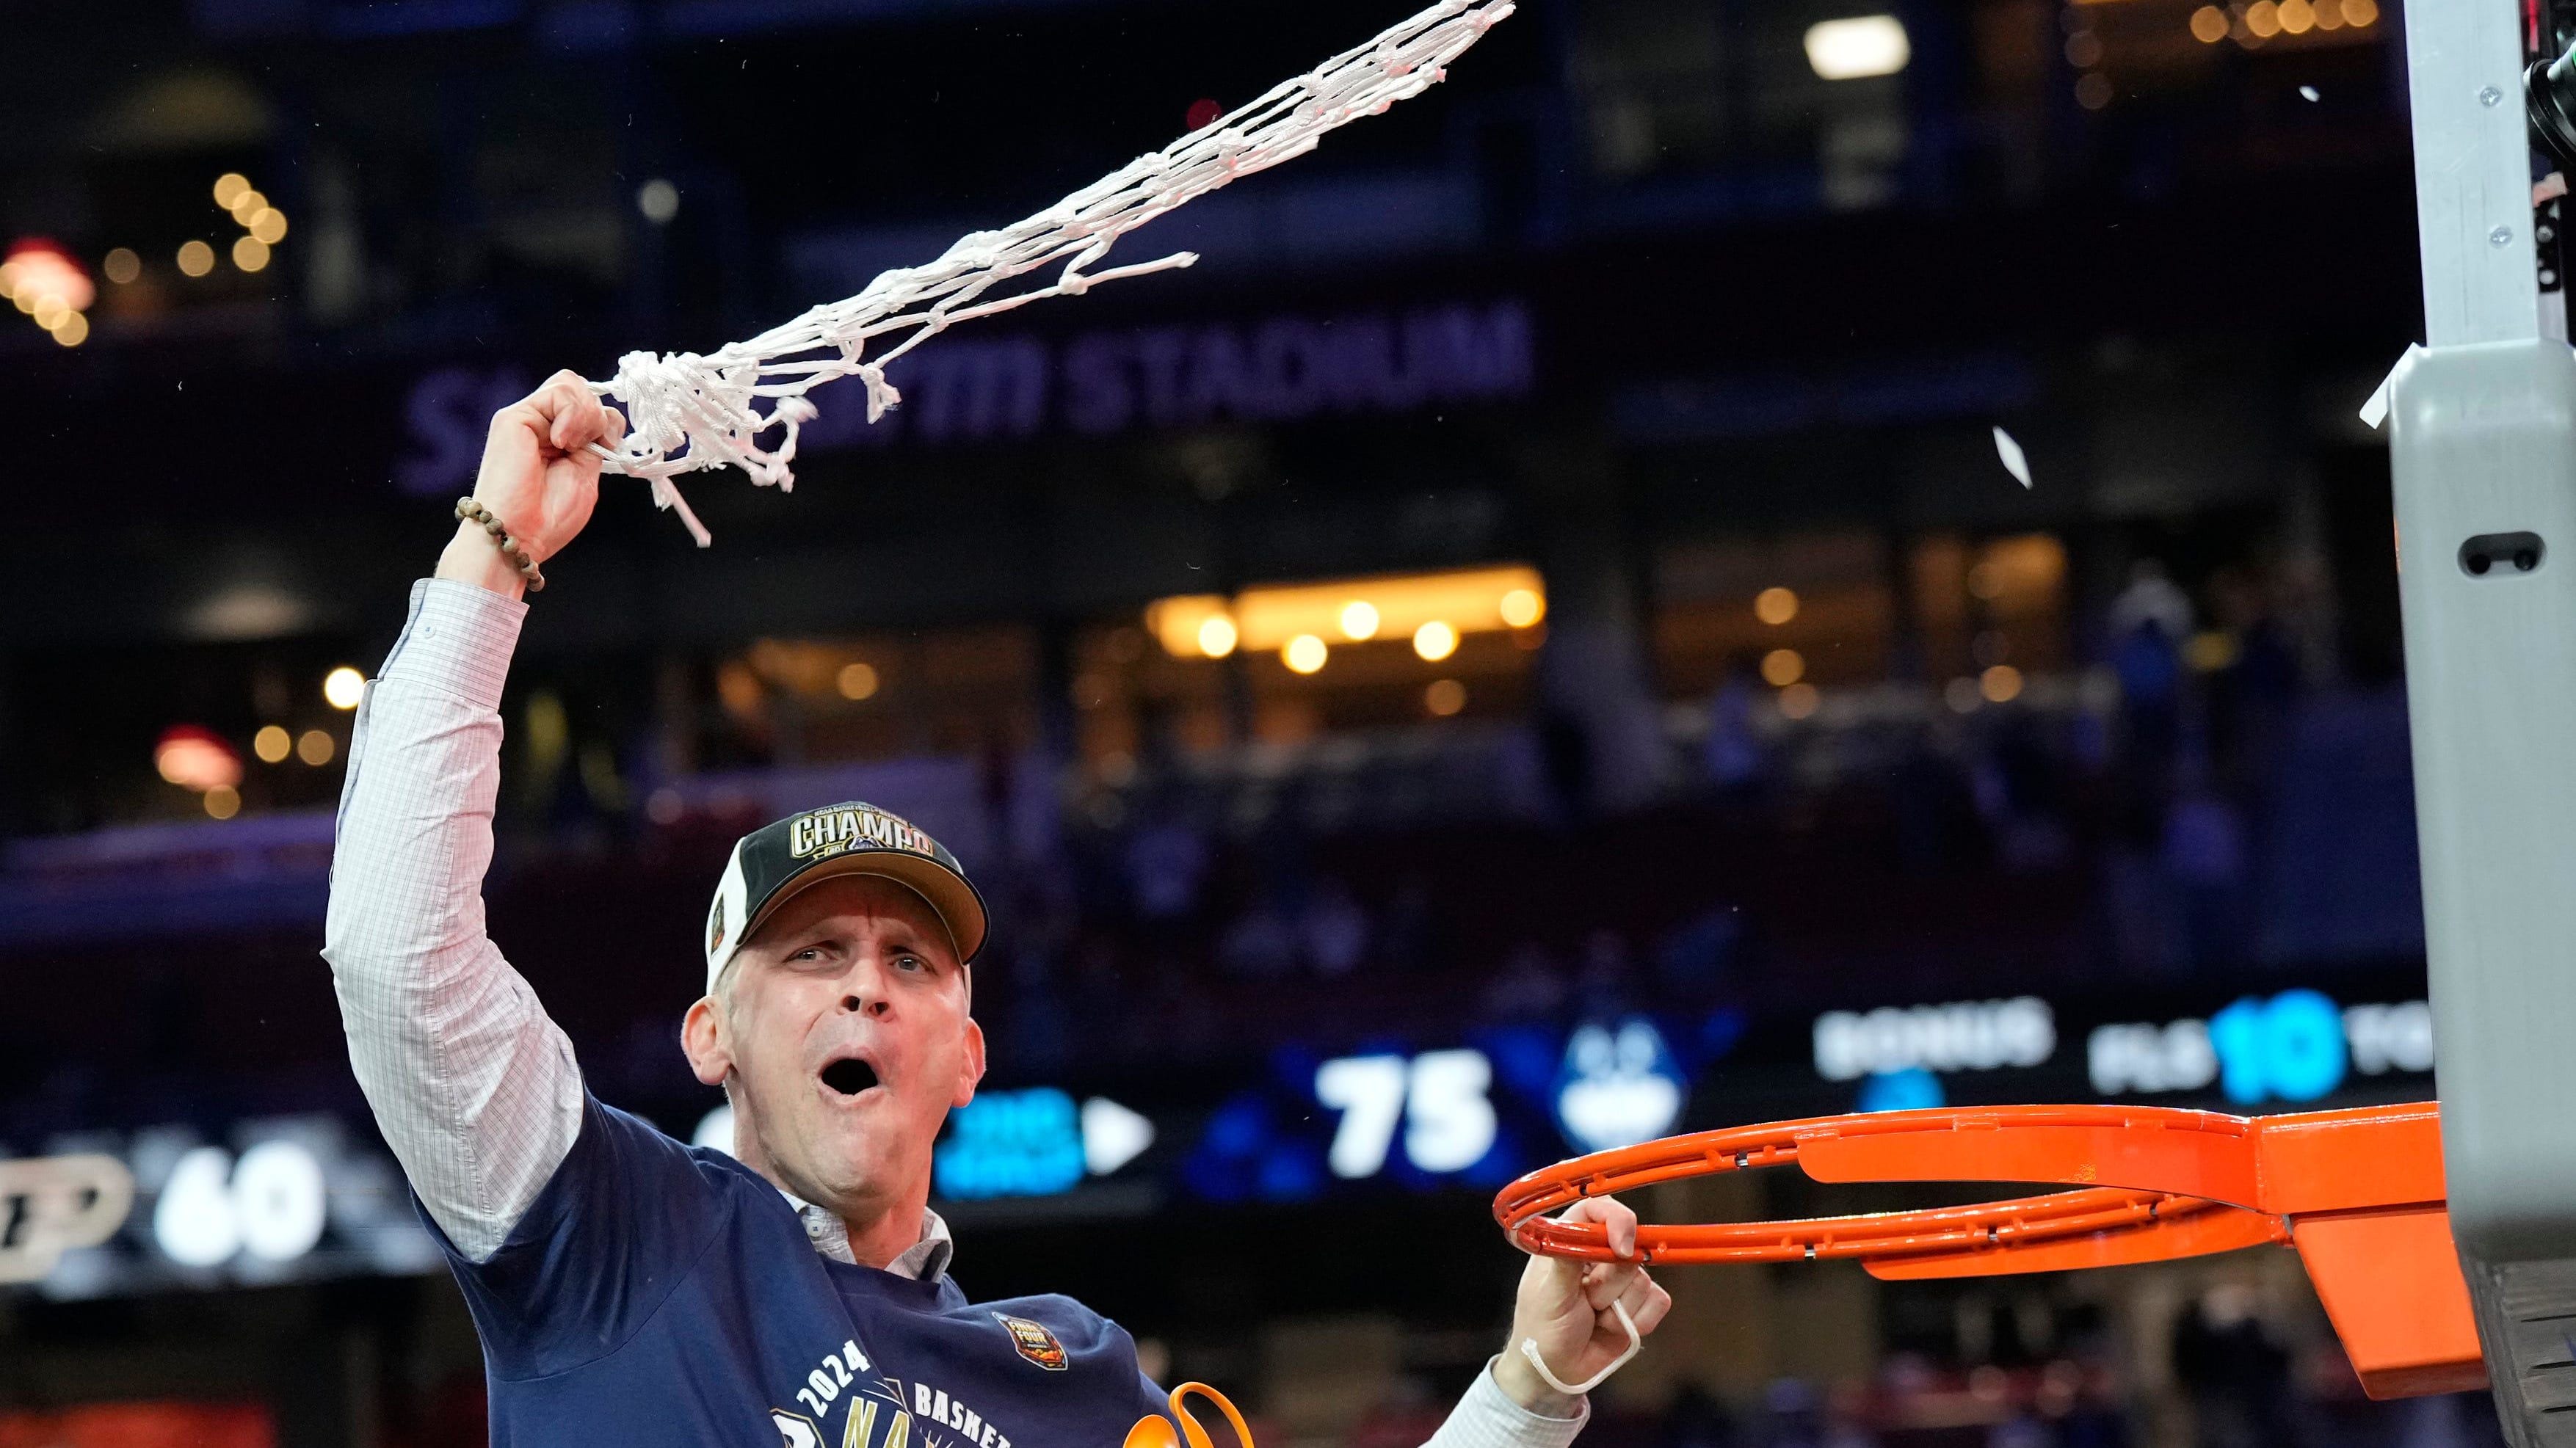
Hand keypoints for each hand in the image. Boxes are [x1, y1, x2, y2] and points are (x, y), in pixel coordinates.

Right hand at [435, 370, 623, 597]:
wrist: (521, 535)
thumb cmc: (549, 516)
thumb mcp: (586, 473)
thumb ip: (595, 442)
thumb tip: (607, 415)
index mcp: (557, 438)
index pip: (587, 404)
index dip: (605, 420)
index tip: (607, 449)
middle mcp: (539, 424)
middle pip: (578, 387)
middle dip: (596, 414)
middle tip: (590, 447)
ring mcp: (526, 418)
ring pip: (570, 383)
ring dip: (586, 415)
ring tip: (572, 446)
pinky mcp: (513, 417)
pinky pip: (558, 392)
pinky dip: (573, 415)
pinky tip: (562, 442)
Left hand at [1491, 1196, 1672, 1415]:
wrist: (1555, 1372)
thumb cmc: (1541, 1328)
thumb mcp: (1548, 1292)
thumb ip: (1569, 1257)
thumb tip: (1595, 1231)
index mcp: (1569, 1241)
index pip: (1597, 1210)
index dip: (1617, 1221)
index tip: (1621, 1247)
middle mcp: (1598, 1254)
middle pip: (1629, 1249)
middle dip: (1609, 1284)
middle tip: (1586, 1302)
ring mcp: (1621, 1280)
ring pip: (1644, 1280)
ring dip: (1619, 1308)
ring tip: (1594, 1319)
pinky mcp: (1638, 1304)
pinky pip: (1658, 1301)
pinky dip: (1639, 1321)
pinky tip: (1612, 1329)